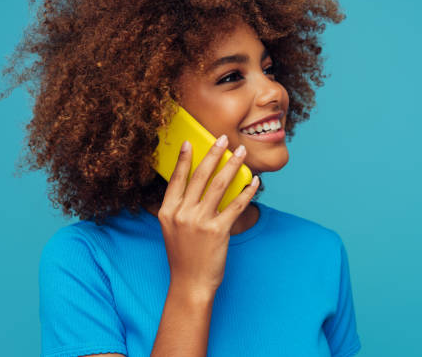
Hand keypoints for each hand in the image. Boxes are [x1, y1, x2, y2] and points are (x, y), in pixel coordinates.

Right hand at [157, 135, 258, 298]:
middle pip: (200, 176)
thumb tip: (193, 185)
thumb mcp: (171, 229)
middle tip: (223, 138)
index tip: (188, 142)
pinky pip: (236, 205)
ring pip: (219, 185)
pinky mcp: (218, 231)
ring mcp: (199, 222)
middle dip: (213, 153)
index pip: (176, 179)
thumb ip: (178, 208)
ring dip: (232, 165)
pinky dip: (247, 191)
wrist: (189, 284)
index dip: (182, 159)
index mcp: (167, 211)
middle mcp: (181, 214)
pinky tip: (254, 182)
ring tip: (241, 153)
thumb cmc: (183, 256)